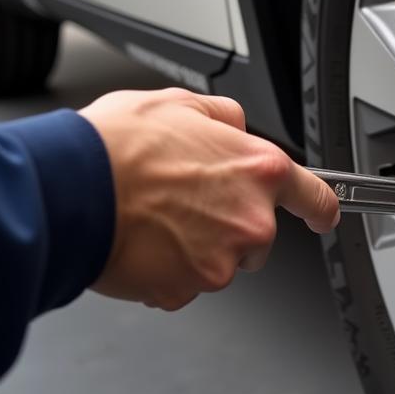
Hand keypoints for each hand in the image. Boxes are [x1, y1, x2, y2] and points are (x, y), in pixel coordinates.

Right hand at [79, 88, 339, 309]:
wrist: (70, 190)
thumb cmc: (117, 147)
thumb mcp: (179, 105)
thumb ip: (223, 118)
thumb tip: (235, 127)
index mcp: (258, 170)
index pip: (315, 196)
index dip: (321, 208)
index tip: (323, 216)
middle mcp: (251, 219)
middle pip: (257, 234)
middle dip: (228, 225)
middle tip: (182, 204)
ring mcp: (222, 259)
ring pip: (219, 260)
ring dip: (194, 247)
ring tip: (153, 219)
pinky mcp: (189, 289)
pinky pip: (184, 284)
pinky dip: (166, 271)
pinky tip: (141, 244)